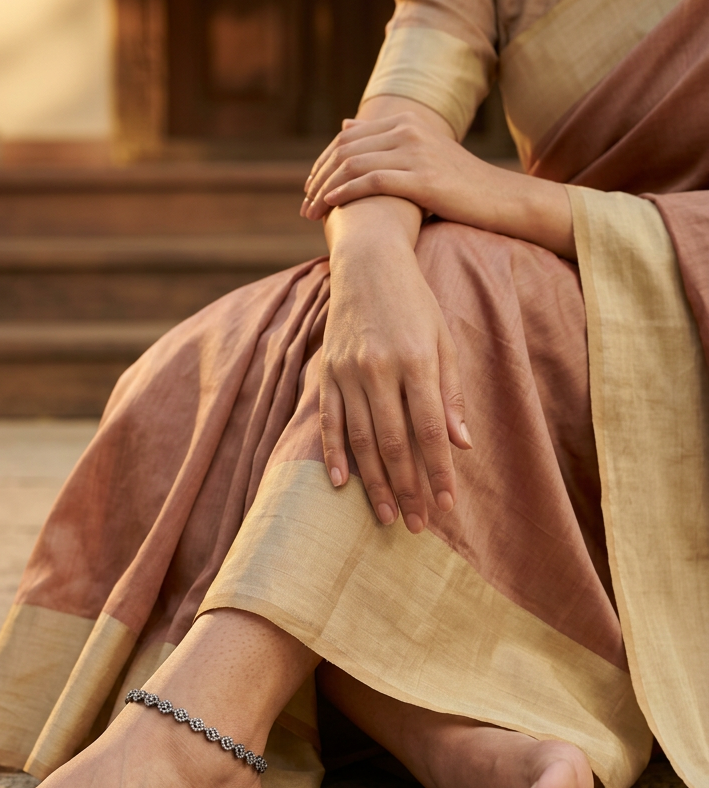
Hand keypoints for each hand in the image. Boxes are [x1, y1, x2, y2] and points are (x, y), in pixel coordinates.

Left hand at [303, 112, 498, 223]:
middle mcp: (408, 131)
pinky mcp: (423, 179)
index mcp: (406, 122)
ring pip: (354, 165)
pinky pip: (373, 181)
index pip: (347, 138)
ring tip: (311, 213)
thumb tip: (345, 124)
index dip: (323, 164)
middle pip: (345, 150)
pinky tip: (332, 207)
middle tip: (304, 206)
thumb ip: (382, 139)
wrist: (499, 199)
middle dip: (319, 179)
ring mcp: (416, 152)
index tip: (310, 189)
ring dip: (326, 191)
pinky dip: (346, 193)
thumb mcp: (419, 153)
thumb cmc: (457, 184)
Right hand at [321, 199, 472, 533]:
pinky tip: (339, 484)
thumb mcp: (444, 339)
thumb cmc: (414, 302)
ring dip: (373, 483)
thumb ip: (450, 393)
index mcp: (416, 361)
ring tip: (385, 516)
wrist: (367, 262)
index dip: (437, 472)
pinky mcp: (327, 373)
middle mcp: (379, 370)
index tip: (446, 505)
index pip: (429, 431)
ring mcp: (348, 373)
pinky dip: (332, 454)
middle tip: (416, 525)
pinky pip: (328, 421)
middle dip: (407, 489)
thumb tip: (461, 445)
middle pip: (393, 443)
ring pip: (360, 440)